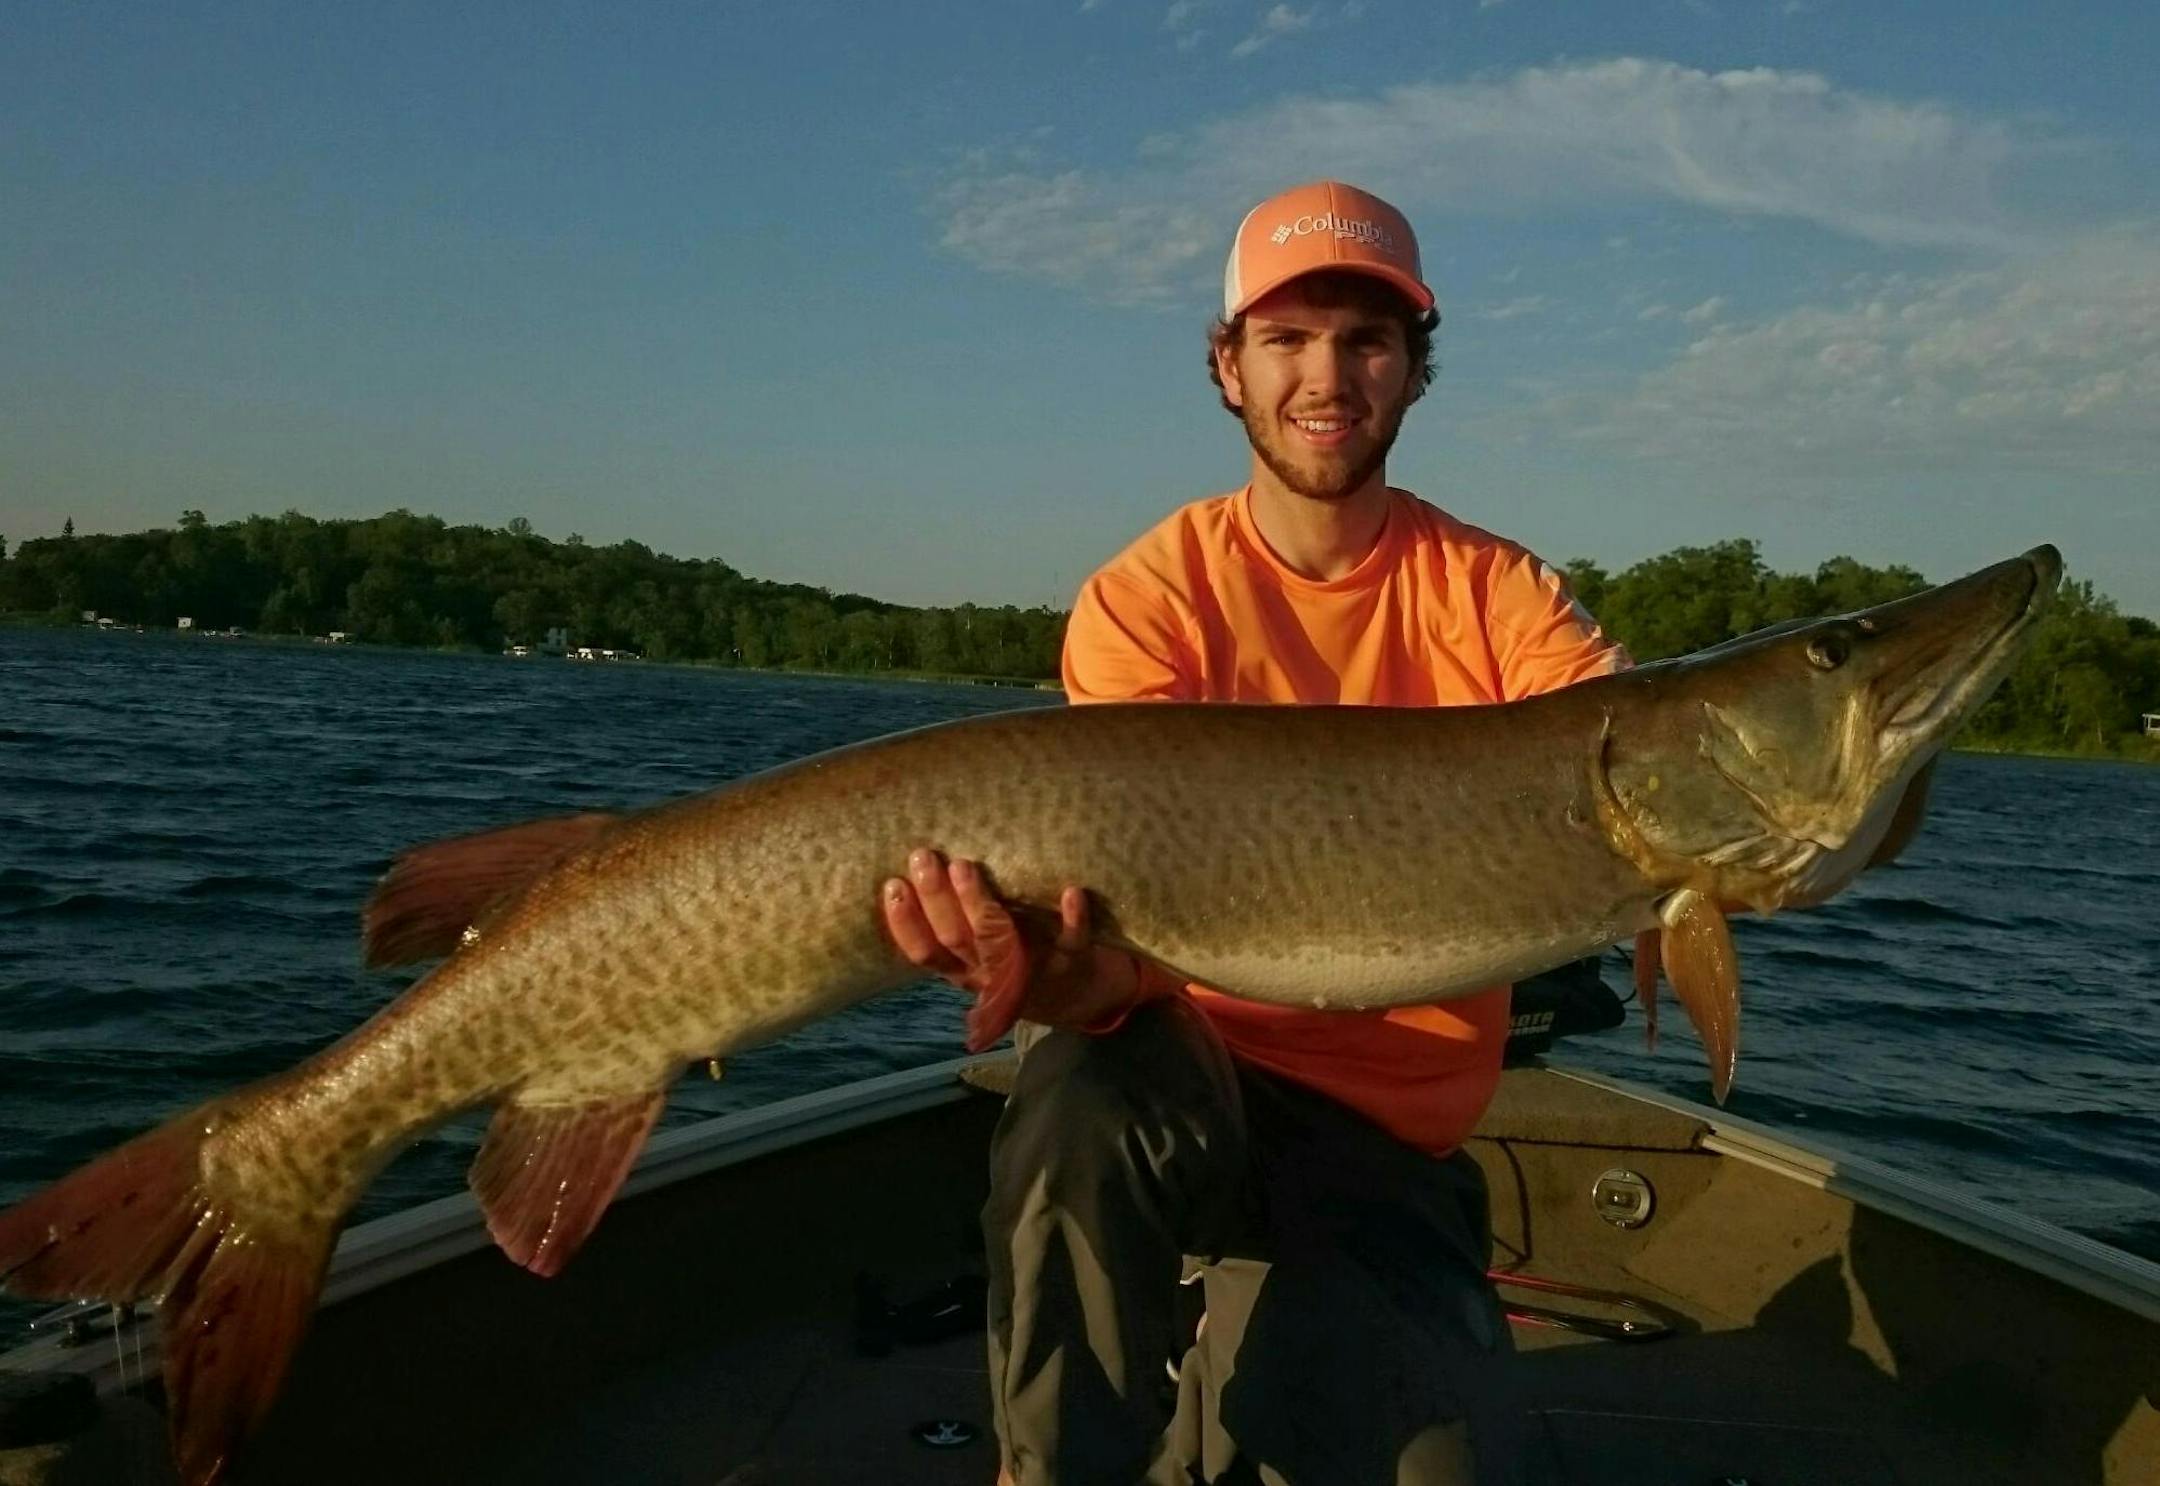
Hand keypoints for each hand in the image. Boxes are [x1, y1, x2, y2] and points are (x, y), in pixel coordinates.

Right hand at [880, 848, 1155, 1051]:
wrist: (1082, 997)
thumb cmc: (1021, 960)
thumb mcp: (983, 954)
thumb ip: (958, 922)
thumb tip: (923, 867)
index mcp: (965, 970)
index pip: (926, 952)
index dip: (905, 923)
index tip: (892, 884)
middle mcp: (992, 972)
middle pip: (957, 938)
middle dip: (936, 899)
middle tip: (923, 856)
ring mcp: (1032, 968)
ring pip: (999, 939)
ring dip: (981, 904)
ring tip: (964, 866)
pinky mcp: (1073, 961)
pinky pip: (1072, 941)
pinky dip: (1072, 918)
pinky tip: (1071, 891)